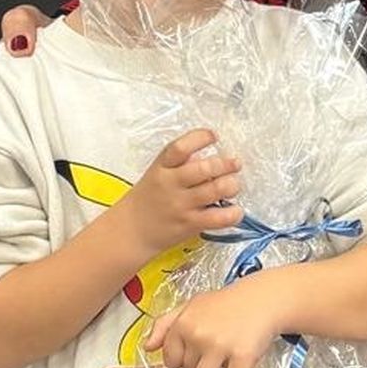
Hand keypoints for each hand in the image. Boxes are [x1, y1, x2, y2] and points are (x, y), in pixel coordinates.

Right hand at [123, 129, 242, 261]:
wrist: (131, 231)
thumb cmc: (148, 200)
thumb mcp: (157, 174)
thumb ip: (180, 164)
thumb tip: (207, 156)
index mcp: (162, 167)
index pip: (181, 147)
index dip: (200, 138)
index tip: (213, 136)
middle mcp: (172, 184)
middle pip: (204, 168)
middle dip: (226, 164)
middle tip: (235, 164)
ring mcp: (181, 205)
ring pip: (216, 190)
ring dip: (232, 185)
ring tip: (233, 186)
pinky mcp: (190, 224)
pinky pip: (218, 218)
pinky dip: (233, 213)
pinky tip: (235, 211)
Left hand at [145, 277, 284, 367]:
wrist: (262, 298)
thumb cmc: (228, 303)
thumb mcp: (192, 305)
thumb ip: (166, 324)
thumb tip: (147, 346)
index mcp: (183, 323)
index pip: (170, 358)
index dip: (183, 364)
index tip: (194, 363)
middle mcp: (198, 334)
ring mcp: (220, 345)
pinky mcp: (242, 355)